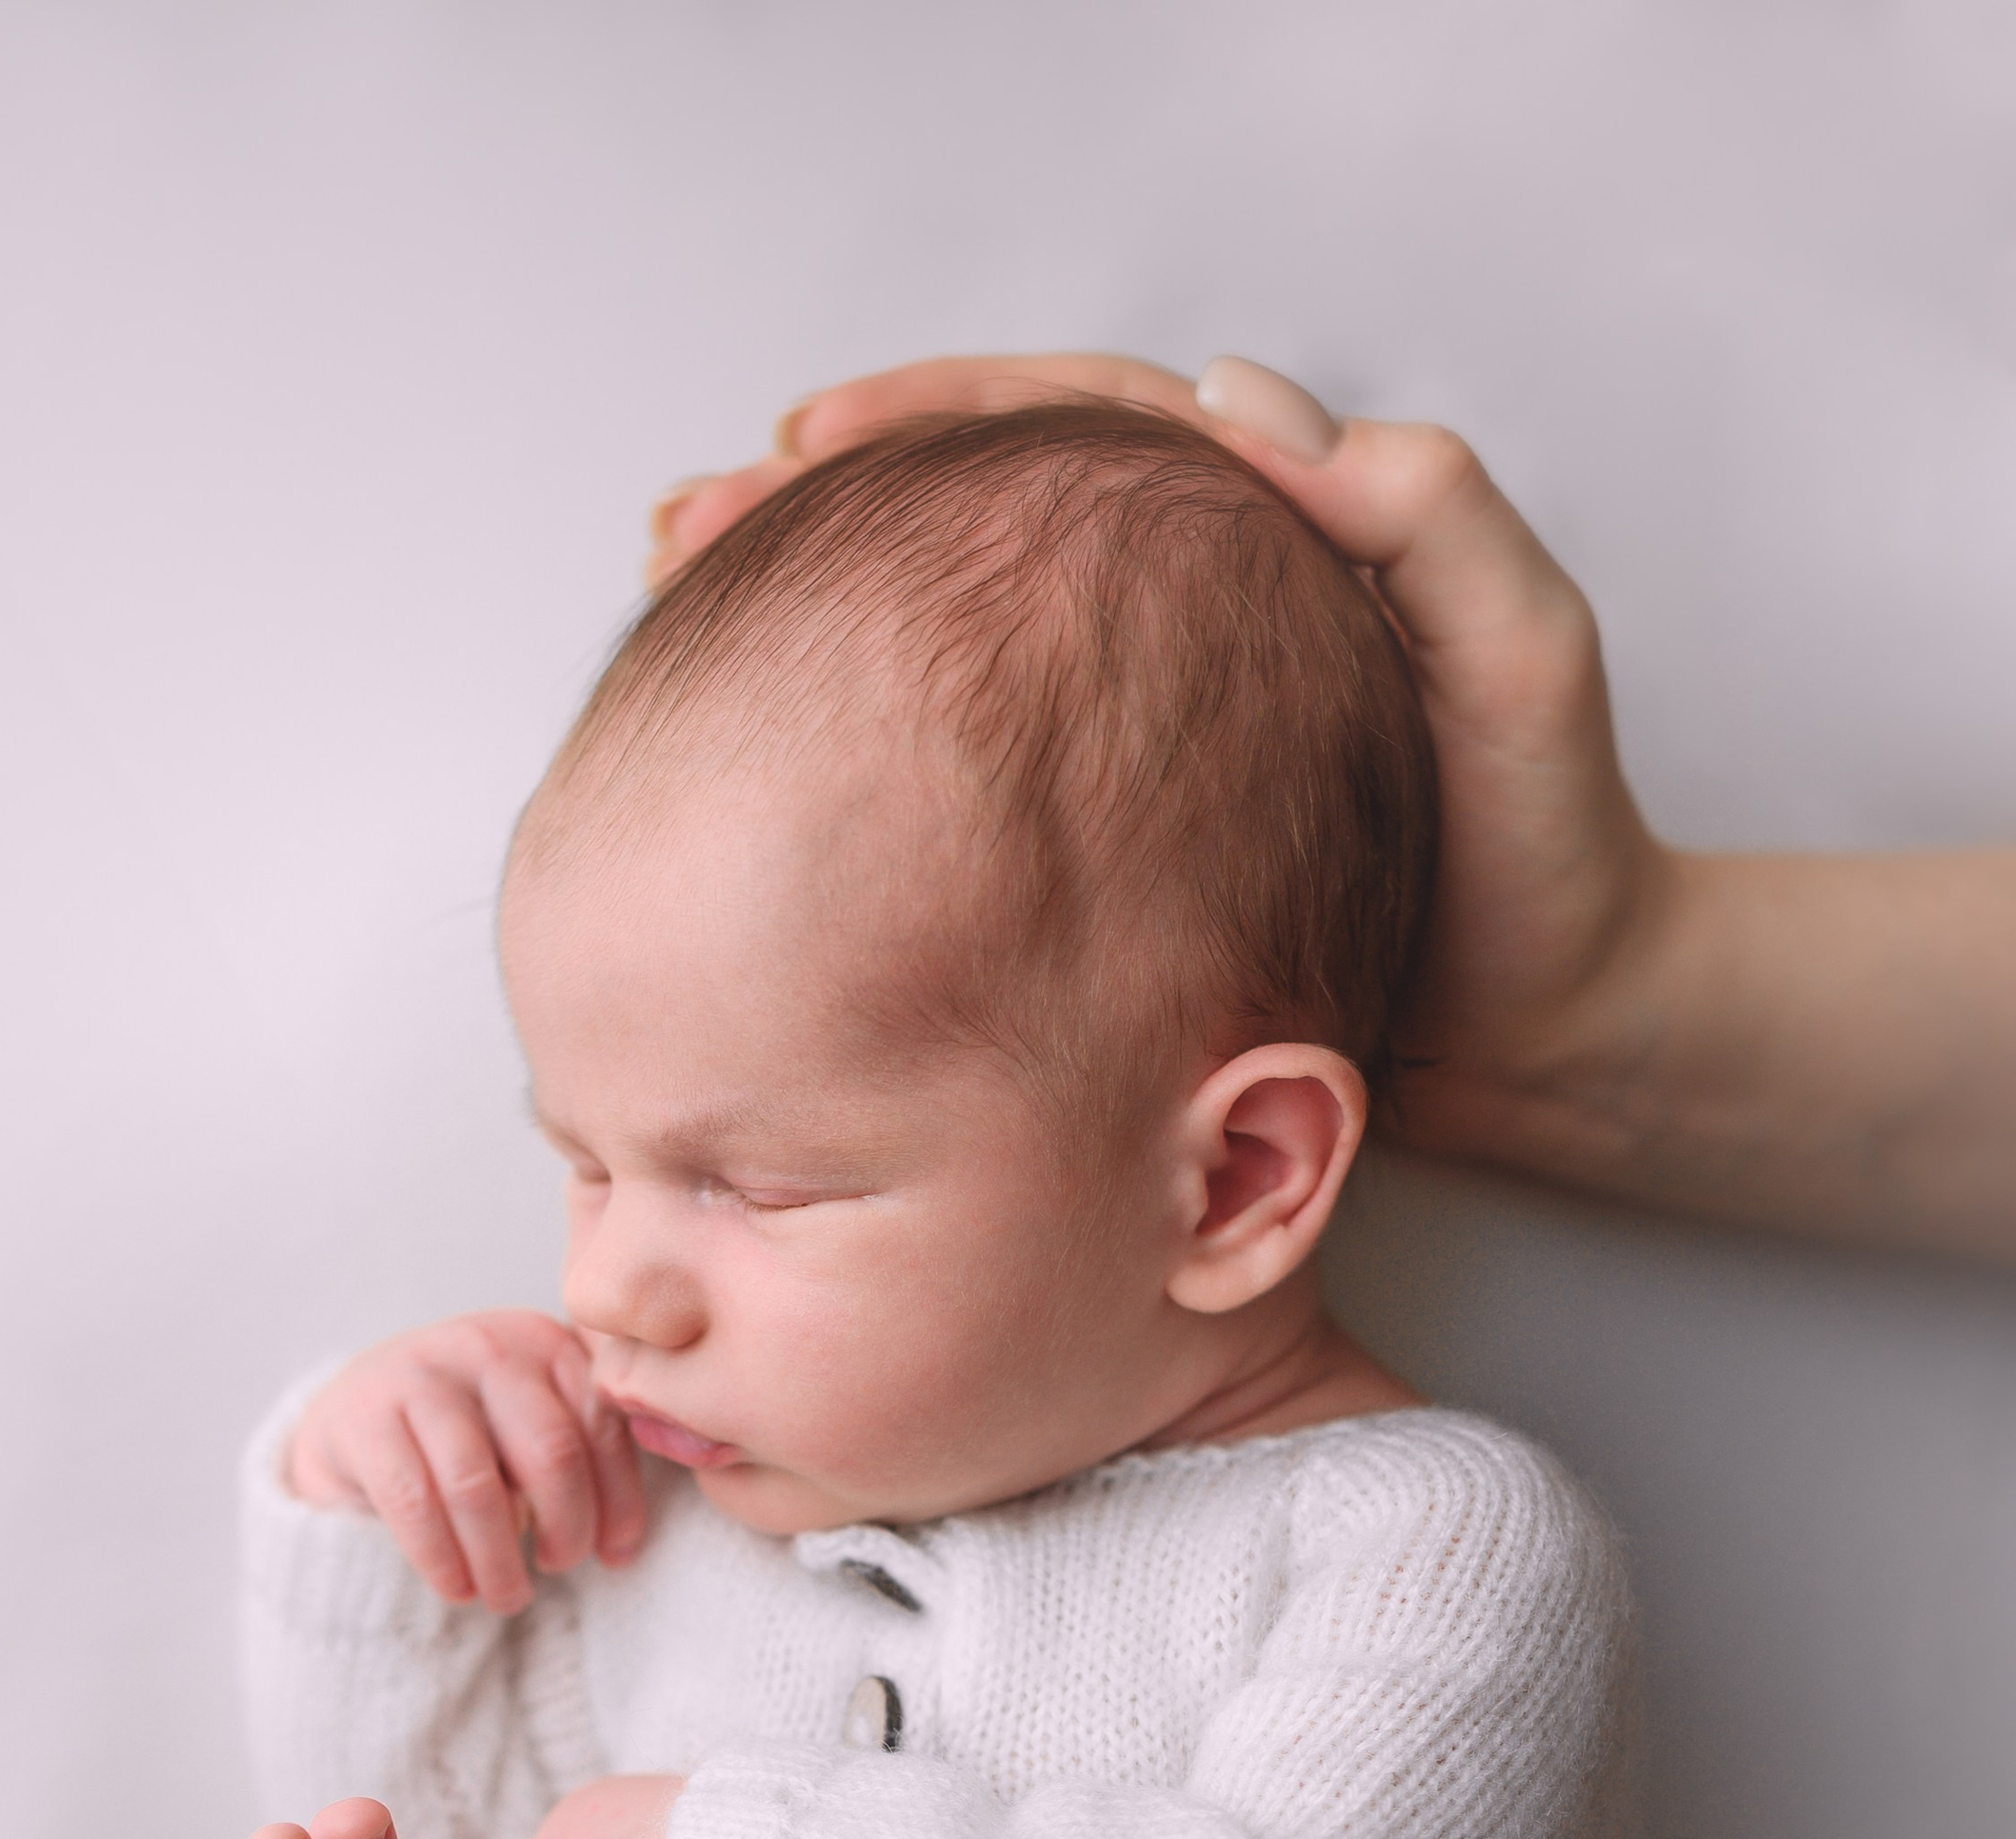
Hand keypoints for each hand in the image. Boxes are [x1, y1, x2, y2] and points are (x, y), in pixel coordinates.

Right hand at [283, 1310, 646, 1613]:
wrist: (353, 1417)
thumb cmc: (469, 1438)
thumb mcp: (528, 1428)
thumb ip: (582, 1458)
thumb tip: (624, 1547)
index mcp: (543, 1342)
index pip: (603, 1425)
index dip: (619, 1503)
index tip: (615, 1556)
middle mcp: (485, 1346)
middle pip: (551, 1451)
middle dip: (566, 1529)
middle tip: (558, 1568)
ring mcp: (418, 1376)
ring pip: (478, 1485)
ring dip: (499, 1559)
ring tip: (507, 1598)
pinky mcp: (363, 1418)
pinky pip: (413, 1503)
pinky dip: (442, 1559)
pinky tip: (457, 1588)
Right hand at [649, 352, 1666, 1190]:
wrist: (1556, 1040)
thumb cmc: (1549, 856)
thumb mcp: (1523, 661)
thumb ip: (1430, 523)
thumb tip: (1246, 404)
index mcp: (1256, 543)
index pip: (1069, 432)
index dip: (931, 422)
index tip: (813, 440)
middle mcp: (1174, 628)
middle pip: (969, 532)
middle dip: (820, 520)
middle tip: (686, 531)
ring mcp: (1132, 745)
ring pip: (945, 654)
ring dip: (809, 633)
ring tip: (676, 617)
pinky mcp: (1111, 857)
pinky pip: (963, 786)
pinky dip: (859, 767)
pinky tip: (764, 780)